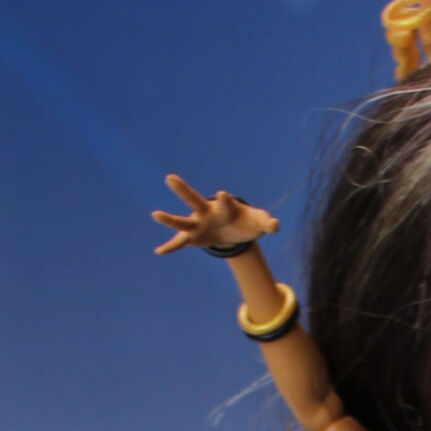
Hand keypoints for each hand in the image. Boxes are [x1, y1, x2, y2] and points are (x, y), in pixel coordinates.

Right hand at [151, 173, 278, 255]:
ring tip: (155, 214)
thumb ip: (267, 222)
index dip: (225, 201)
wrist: (234, 229)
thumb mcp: (259, 222)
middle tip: (170, 178)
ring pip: (182, 222)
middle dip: (183, 190)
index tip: (223, 195)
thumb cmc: (247, 222)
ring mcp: (198, 225)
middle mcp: (207, 213)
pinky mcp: (193, 238)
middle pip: (194, 200)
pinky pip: (180, 243)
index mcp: (225, 208)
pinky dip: (170, 247)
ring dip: (169, 219)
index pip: (225, 204)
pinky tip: (159, 252)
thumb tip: (275, 226)